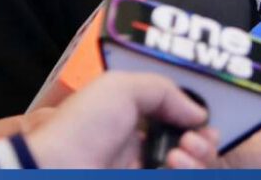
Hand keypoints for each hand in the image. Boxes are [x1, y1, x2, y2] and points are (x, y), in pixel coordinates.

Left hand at [21, 71, 217, 168]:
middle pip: (194, 147)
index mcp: (136, 120)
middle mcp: (144, 148)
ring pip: (193, 166)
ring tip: (180, 154)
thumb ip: (164, 91)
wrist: (57, 170)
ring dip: (199, 157)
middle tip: (194, 139)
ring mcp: (145, 168)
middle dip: (204, 140)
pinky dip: (190, 171)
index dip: (197, 119)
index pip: (180, 119)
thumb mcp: (120, 88)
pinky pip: (180, 178)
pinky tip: (174, 164)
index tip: (204, 120)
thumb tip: (199, 113)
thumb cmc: (81, 128)